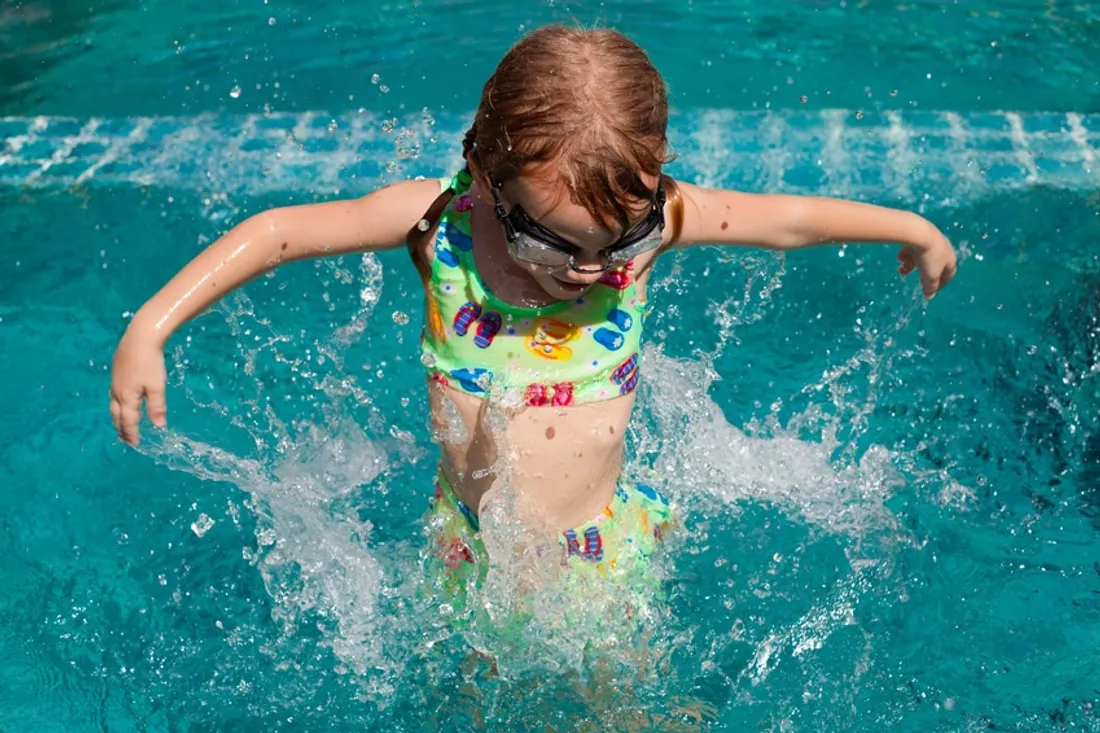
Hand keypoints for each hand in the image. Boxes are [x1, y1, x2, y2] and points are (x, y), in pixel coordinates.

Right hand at [109, 329, 167, 445]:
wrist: (140, 337)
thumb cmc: (150, 363)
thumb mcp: (157, 387)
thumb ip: (157, 407)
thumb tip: (158, 426)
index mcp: (127, 397)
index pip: (128, 421)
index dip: (131, 433)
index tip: (134, 444)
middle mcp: (117, 391)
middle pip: (117, 415)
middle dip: (121, 428)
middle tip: (124, 438)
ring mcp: (115, 380)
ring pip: (114, 404)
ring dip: (118, 416)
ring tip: (121, 423)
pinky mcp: (117, 370)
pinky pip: (115, 393)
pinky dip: (118, 403)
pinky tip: (123, 399)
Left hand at [898, 228, 956, 297]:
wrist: (919, 233)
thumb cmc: (928, 258)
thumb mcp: (929, 276)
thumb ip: (930, 287)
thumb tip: (930, 296)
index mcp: (950, 260)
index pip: (949, 274)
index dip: (940, 284)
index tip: (930, 291)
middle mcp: (944, 249)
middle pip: (934, 265)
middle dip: (923, 274)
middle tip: (916, 280)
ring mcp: (933, 240)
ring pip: (922, 257)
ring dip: (911, 265)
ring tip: (901, 270)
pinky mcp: (922, 233)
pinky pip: (915, 248)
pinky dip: (908, 254)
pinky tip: (900, 257)